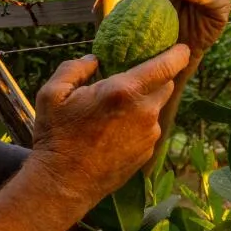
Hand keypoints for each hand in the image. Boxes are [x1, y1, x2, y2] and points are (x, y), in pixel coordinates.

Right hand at [30, 45, 190, 207]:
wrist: (64, 183)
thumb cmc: (56, 137)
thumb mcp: (51, 94)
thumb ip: (74, 68)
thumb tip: (94, 60)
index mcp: (124, 91)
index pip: (167, 65)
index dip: (177, 53)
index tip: (179, 47)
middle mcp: (144, 112)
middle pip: (166, 85)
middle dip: (155, 78)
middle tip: (132, 78)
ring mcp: (148, 135)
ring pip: (155, 109)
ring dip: (142, 104)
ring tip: (113, 112)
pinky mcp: (147, 153)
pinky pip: (148, 130)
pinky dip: (137, 125)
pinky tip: (113, 133)